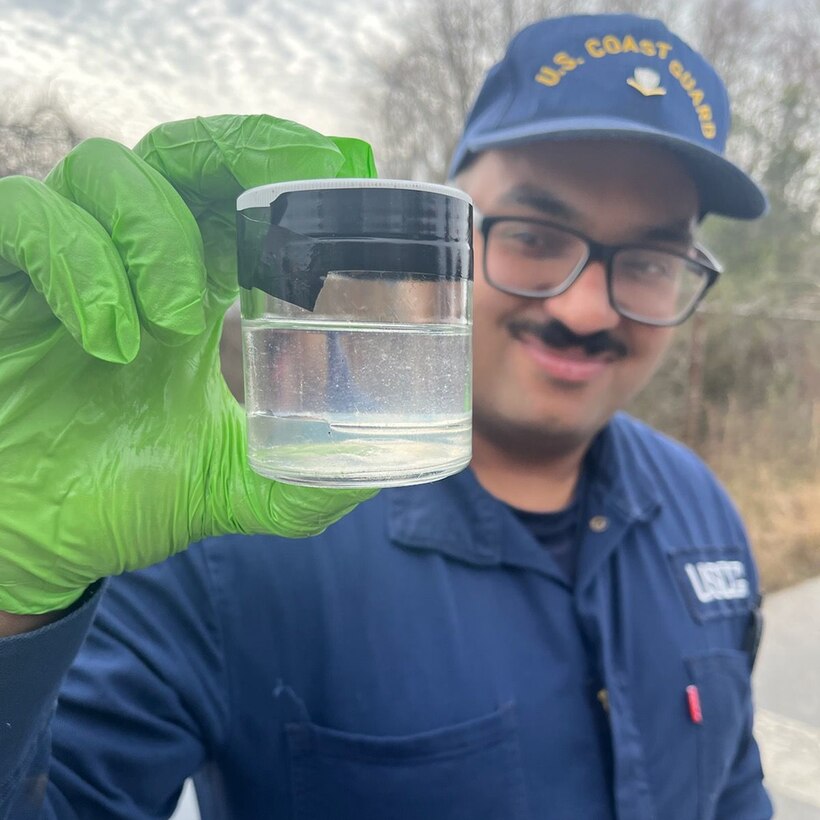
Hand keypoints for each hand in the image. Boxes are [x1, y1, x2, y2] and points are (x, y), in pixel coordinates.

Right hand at [0, 115, 378, 614]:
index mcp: (195, 288)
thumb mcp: (230, 485)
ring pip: (107, 172)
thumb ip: (302, 482)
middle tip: (298, 190)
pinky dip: (77, 263)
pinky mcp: (0, 277)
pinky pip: (26, 216)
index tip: (352, 171)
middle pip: (186, 152)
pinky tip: (111, 339)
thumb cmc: (122, 496)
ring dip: (156, 237)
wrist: (33, 540)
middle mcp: (132, 258)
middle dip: (243, 153)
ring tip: (173, 323)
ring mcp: (64, 260)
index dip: (292, 164)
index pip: (242, 191)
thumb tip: (379, 476)